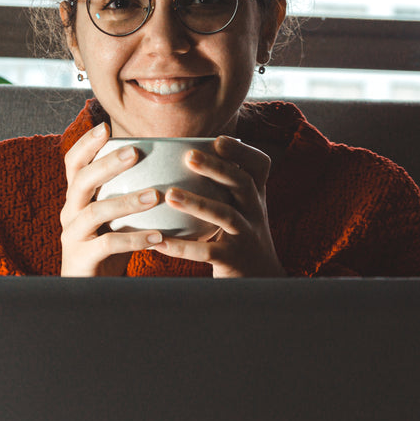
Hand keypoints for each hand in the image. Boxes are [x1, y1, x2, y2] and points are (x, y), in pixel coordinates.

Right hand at [59, 122, 164, 275]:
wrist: (90, 290)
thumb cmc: (108, 248)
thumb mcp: (115, 217)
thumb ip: (127, 192)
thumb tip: (166, 166)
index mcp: (76, 198)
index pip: (73, 164)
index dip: (85, 144)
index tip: (105, 127)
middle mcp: (69, 212)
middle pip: (82, 181)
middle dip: (107, 164)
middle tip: (134, 153)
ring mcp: (72, 236)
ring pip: (94, 212)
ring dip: (126, 202)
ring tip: (155, 196)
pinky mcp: (81, 259)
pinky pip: (107, 244)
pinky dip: (134, 239)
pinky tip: (157, 237)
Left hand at [150, 136, 284, 277]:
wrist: (260, 279)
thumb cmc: (240, 235)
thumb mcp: (242, 209)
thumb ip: (224, 187)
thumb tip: (184, 156)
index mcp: (255, 196)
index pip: (259, 166)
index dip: (242, 152)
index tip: (219, 140)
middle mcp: (255, 212)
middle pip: (242, 184)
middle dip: (216, 168)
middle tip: (189, 156)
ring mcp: (246, 236)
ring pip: (225, 215)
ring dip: (197, 203)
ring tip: (170, 195)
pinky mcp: (233, 259)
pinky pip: (207, 251)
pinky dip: (183, 247)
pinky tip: (159, 242)